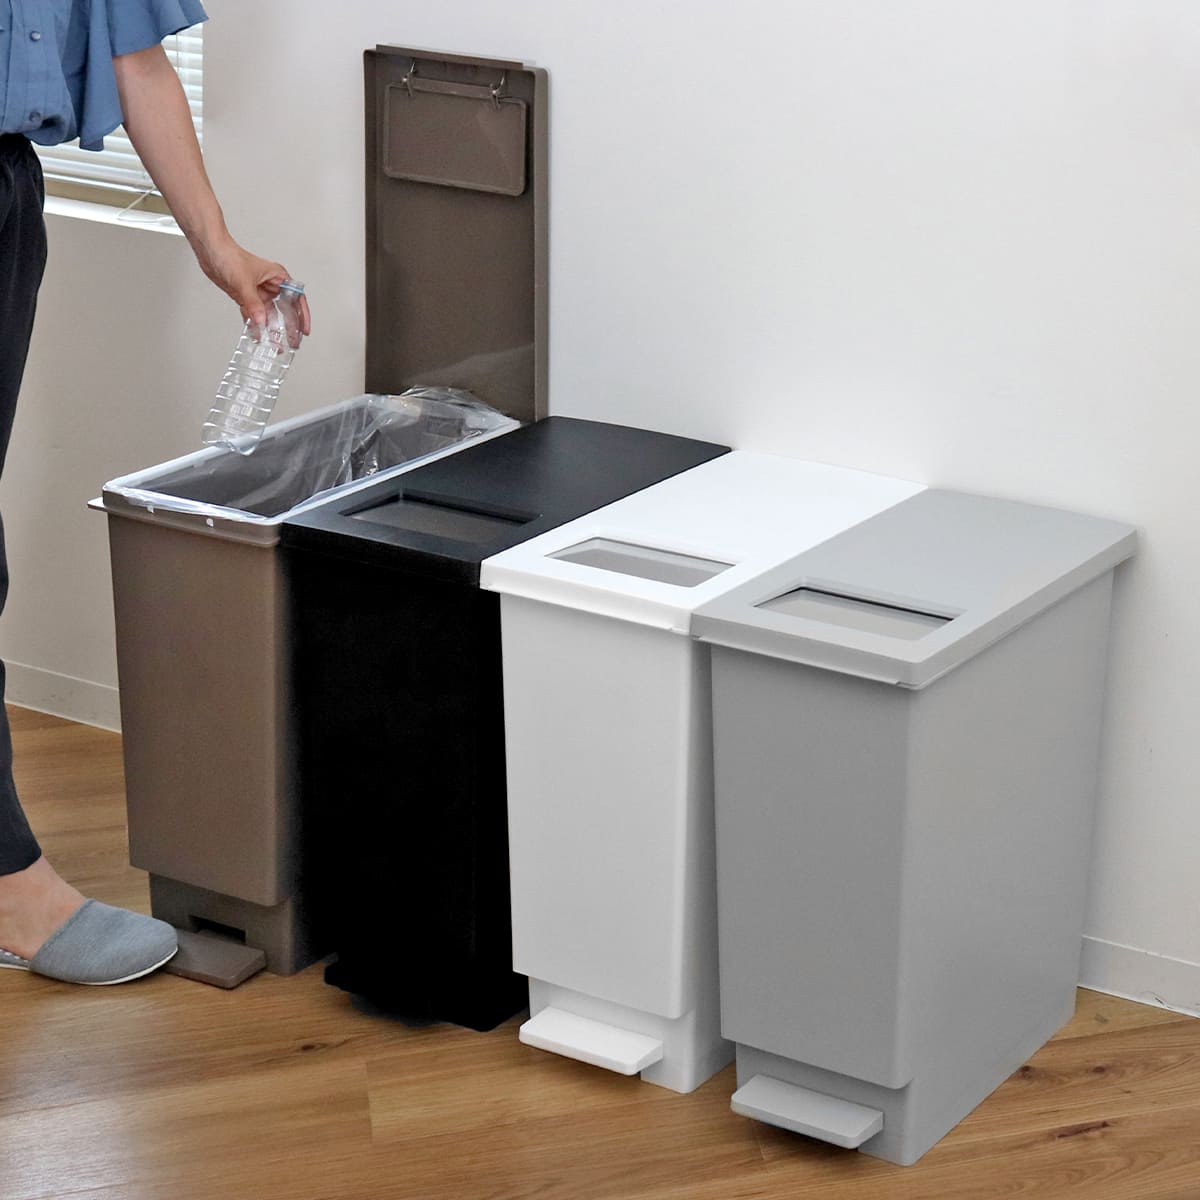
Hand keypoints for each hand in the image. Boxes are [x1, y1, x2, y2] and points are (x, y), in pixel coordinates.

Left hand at [191, 233, 312, 336]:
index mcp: (277, 277)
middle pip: (285, 310)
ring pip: (269, 315)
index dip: (302, 315)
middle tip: (293, 342)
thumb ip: (253, 304)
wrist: (210, 252)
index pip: (296, 298)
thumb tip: (261, 321)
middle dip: (289, 327)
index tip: (304, 330)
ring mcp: (258, 292)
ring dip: (272, 329)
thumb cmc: (229, 256)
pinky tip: (257, 336)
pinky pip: (254, 315)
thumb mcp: (244, 282)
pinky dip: (255, 325)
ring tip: (276, 344)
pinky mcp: (246, 297)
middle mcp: (270, 285)